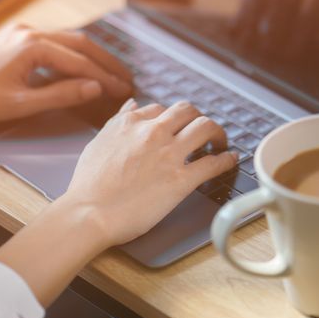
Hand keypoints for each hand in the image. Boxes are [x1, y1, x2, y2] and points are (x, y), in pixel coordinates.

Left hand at [0, 25, 132, 121]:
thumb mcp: (22, 102)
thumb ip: (62, 94)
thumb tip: (95, 88)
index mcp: (32, 46)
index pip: (80, 61)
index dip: (105, 77)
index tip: (123, 89)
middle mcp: (31, 33)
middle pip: (81, 43)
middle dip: (107, 61)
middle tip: (127, 78)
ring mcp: (24, 33)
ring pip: (70, 40)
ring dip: (93, 56)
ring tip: (113, 72)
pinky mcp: (19, 38)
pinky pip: (56, 42)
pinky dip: (75, 55)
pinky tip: (84, 67)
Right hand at [63, 99, 237, 245]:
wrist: (89, 213)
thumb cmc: (88, 185)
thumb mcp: (98, 143)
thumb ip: (117, 122)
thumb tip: (132, 104)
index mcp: (131, 124)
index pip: (160, 110)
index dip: (172, 119)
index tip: (177, 127)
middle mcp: (152, 133)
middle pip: (187, 111)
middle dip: (198, 118)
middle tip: (202, 130)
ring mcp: (169, 155)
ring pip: (205, 127)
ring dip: (216, 132)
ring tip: (219, 141)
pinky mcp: (181, 180)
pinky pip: (213, 163)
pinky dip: (226, 159)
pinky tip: (230, 160)